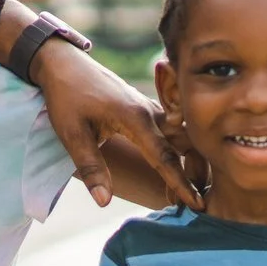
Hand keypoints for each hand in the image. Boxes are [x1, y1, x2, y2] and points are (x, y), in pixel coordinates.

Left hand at [34, 42, 201, 209]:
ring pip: (181, 135)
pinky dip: (179, 146)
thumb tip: (103, 202)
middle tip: (202, 199)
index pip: (164, 157)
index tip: (196, 204)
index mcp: (135, 118)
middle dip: (197, 171)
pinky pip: (170, 128)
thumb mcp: (71, 134)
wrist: (63, 62)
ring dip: (190, 158)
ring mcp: (149, 107)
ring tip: (194, 185)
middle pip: (185, 144)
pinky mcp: (144, 106)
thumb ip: (91, 167)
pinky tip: (180, 161)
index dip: (181, 183)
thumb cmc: (66, 96)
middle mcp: (149, 111)